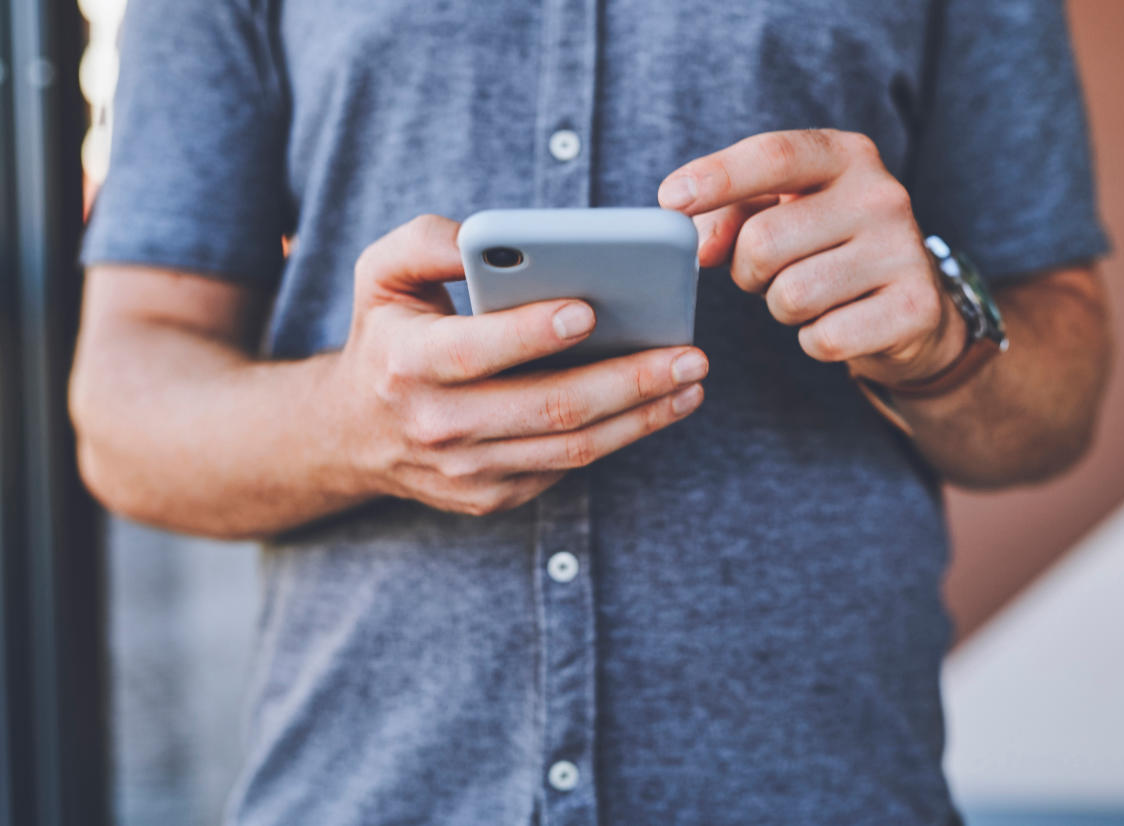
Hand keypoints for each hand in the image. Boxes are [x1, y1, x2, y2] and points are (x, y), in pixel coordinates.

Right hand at [334, 214, 707, 515]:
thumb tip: (492, 237)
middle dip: (628, 380)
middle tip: (689, 354)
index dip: (533, 331)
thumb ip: (427, 241)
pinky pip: (566, 466)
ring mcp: (466, 471)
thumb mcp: (380, 273)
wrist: (354, 434)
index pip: (476, 349)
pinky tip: (657, 405)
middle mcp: (436, 425)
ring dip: (642, 416)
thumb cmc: (387, 336)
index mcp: (406, 362)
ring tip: (691, 382)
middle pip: (549, 407)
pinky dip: (618, 436)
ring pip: (571, 447)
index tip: (591, 308)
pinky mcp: (491, 496)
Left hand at [658, 129, 966, 387]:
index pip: (775, 155)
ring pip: (791, 295)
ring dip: (782, 307)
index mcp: (846, 155)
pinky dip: (815, 340)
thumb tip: (700, 246)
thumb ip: (728, 216)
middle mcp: (882, 194)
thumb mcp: (778, 214)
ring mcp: (904, 250)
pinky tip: (839, 321)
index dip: (718, 176)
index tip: (670, 200)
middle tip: (770, 272)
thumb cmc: (822, 248)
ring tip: (810, 294)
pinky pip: (823, 338)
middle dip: (748, 270)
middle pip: (763, 241)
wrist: (909, 306)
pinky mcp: (914, 308)